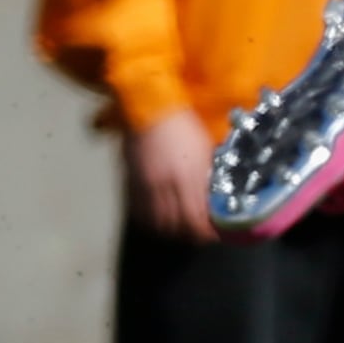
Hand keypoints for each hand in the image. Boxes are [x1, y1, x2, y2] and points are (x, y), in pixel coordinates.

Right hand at [125, 111, 218, 244]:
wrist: (149, 107)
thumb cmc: (182, 123)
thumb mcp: (204, 148)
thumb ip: (207, 174)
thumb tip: (213, 194)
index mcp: (188, 176)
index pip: (197, 218)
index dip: (206, 232)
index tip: (214, 234)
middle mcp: (166, 185)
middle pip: (176, 225)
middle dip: (189, 235)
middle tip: (198, 235)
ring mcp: (145, 184)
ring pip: (156, 222)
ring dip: (169, 230)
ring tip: (179, 230)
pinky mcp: (129, 181)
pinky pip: (137, 211)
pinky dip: (149, 220)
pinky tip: (157, 220)